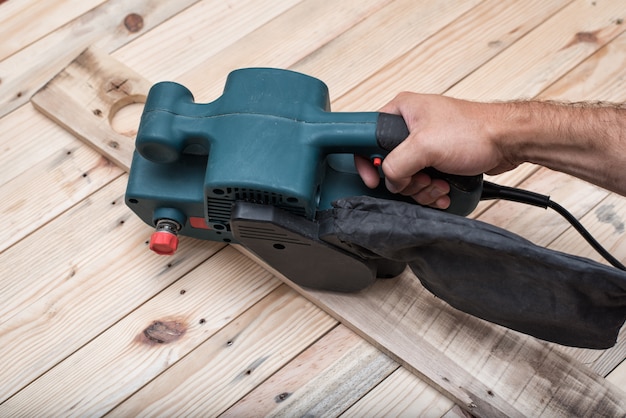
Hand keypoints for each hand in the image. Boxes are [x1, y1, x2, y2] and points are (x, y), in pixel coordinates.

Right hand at [356, 93, 517, 207]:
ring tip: (439, 184)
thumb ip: (396, 165)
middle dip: (405, 181)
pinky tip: (445, 189)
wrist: (508, 141)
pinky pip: (423, 181)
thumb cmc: (474, 130)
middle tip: (420, 179)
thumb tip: (389, 180)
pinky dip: (432, 191)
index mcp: (400, 111)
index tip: (373, 179)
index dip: (367, 161)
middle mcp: (410, 126)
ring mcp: (425, 144)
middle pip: (388, 164)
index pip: (366, 137)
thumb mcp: (424, 146)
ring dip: (422, 189)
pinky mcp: (437, 159)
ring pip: (406, 177)